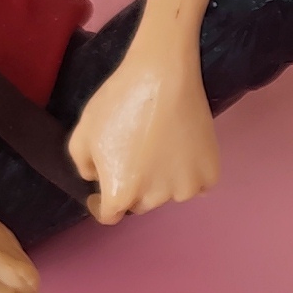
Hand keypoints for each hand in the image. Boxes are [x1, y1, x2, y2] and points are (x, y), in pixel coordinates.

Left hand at [66, 39, 220, 224]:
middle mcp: (155, 199)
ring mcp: (186, 188)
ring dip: (162, 181)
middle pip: (140, 204)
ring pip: (169, 194)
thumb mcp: (82, 133)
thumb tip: (99, 178)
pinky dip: (188, 174)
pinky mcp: (210, 173)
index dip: (101, 203)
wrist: (164, 76)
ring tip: (160, 150)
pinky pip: (196, 185)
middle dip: (133, 188)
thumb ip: (83, 166)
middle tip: (134, 157)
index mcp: (121, 193)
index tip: (102, 188)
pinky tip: (181, 150)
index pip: (109, 216)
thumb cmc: (119, 102)